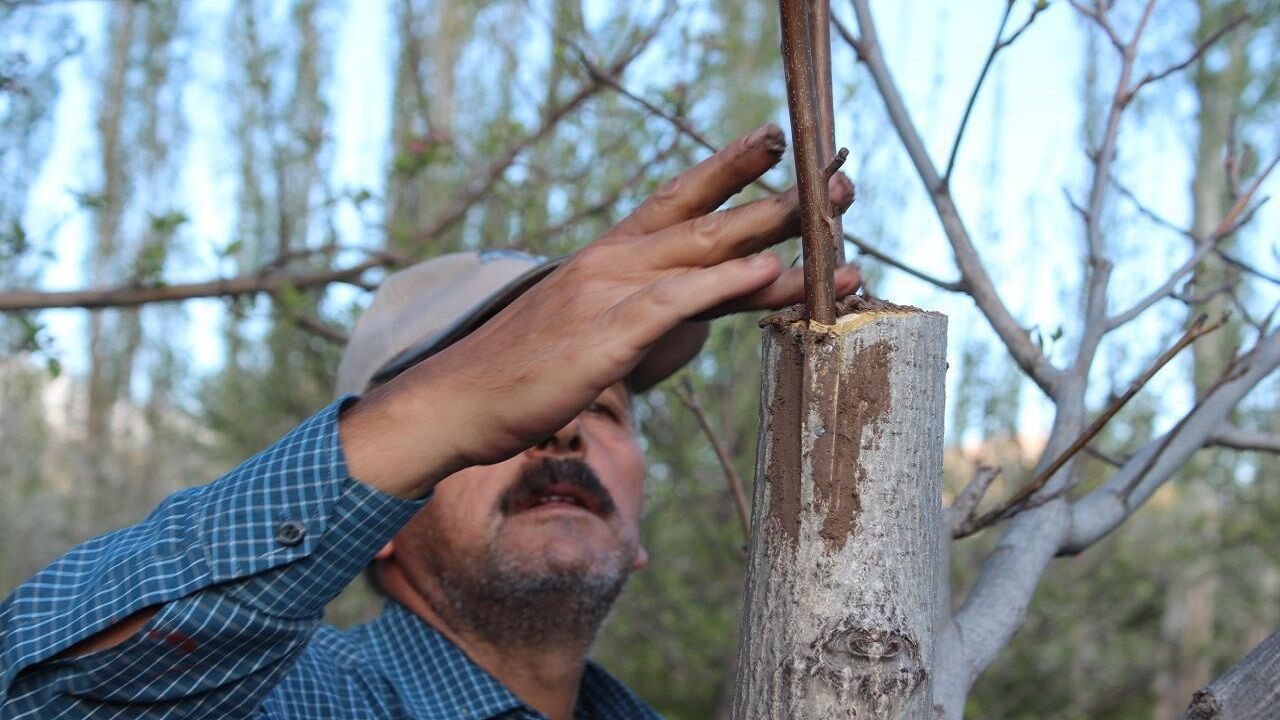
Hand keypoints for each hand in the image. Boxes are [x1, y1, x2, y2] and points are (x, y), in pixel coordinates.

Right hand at [341, 123, 857, 496]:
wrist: (459, 400)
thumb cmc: (525, 370)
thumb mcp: (592, 329)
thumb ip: (644, 313)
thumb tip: (692, 316)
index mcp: (610, 256)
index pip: (678, 197)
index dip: (730, 167)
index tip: (777, 140)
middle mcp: (614, 261)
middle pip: (708, 217)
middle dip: (777, 197)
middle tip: (839, 179)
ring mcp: (608, 293)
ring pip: (703, 250)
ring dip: (771, 229)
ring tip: (830, 214)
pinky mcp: (604, 335)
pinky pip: (676, 302)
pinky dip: (725, 284)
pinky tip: (771, 272)